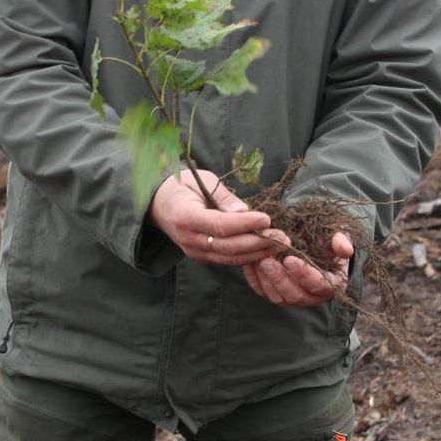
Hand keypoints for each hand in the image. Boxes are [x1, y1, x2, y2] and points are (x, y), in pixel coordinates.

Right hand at [149, 170, 287, 265]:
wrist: (158, 203)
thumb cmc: (181, 185)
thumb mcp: (201, 180)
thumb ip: (222, 196)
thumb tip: (245, 211)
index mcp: (185, 217)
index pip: (221, 226)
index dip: (246, 224)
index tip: (267, 218)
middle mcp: (188, 239)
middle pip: (229, 247)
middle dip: (258, 242)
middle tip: (282, 236)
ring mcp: (193, 252)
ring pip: (230, 258)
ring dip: (257, 252)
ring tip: (279, 244)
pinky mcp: (201, 257)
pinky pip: (227, 260)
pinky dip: (247, 257)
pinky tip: (264, 250)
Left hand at [242, 231, 353, 307]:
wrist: (314, 242)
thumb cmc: (328, 239)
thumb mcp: (339, 235)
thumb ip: (341, 240)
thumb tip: (346, 250)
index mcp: (332, 283)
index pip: (320, 284)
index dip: (304, 274)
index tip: (290, 260)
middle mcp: (314, 296)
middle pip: (296, 296)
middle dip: (280, 279)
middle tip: (267, 261)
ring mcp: (294, 297)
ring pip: (278, 297)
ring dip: (266, 280)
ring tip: (257, 260)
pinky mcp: (277, 294)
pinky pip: (264, 293)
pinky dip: (255, 280)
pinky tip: (249, 264)